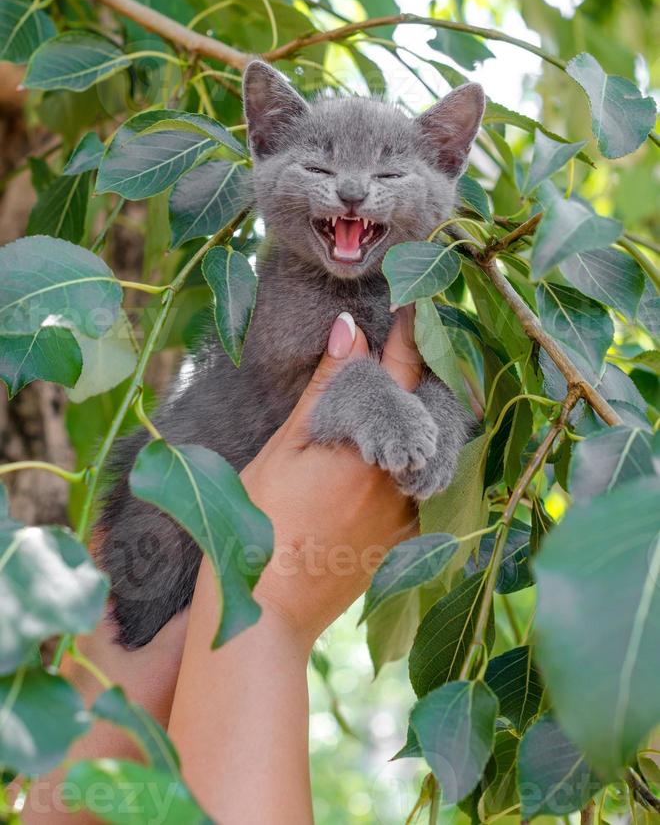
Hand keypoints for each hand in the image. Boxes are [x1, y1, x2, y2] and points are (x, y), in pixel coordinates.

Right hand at [243, 306, 421, 649]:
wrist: (269, 613)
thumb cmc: (259, 527)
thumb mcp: (285, 448)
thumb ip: (325, 389)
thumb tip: (350, 329)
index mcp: (371, 448)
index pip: (400, 373)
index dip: (408, 334)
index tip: (416, 303)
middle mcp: (402, 479)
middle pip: (427, 409)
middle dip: (425, 371)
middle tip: (421, 337)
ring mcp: (409, 514)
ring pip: (432, 447)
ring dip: (425, 413)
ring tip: (414, 384)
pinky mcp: (406, 541)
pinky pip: (429, 486)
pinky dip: (422, 457)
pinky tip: (406, 446)